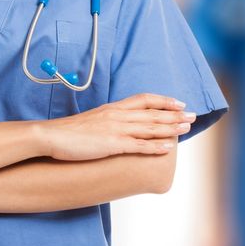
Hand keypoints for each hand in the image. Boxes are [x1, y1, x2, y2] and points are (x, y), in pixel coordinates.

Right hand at [40, 92, 195, 160]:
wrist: (51, 136)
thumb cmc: (67, 132)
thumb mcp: (91, 121)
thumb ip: (107, 121)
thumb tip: (117, 127)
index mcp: (112, 108)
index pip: (143, 98)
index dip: (163, 100)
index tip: (178, 102)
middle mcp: (116, 115)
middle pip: (152, 112)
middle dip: (174, 114)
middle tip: (193, 115)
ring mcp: (115, 129)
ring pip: (150, 126)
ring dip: (171, 127)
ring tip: (187, 127)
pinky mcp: (111, 144)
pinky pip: (138, 145)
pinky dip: (156, 146)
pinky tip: (169, 147)